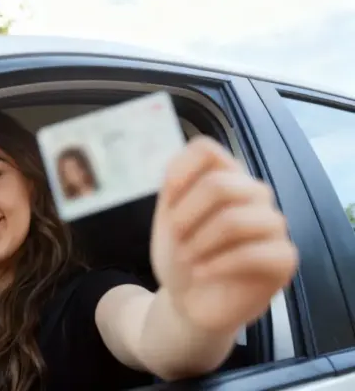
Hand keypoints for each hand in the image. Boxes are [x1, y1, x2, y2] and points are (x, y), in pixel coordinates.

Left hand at [150, 137, 298, 333]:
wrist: (190, 301)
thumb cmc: (182, 255)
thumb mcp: (167, 219)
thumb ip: (173, 189)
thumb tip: (176, 173)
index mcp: (225, 177)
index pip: (206, 149)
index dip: (180, 169)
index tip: (167, 197)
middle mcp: (253, 194)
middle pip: (219, 184)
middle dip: (186, 216)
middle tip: (176, 239)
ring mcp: (272, 224)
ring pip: (235, 219)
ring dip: (200, 243)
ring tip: (187, 260)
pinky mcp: (283, 258)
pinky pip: (254, 253)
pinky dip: (218, 265)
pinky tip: (201, 273)